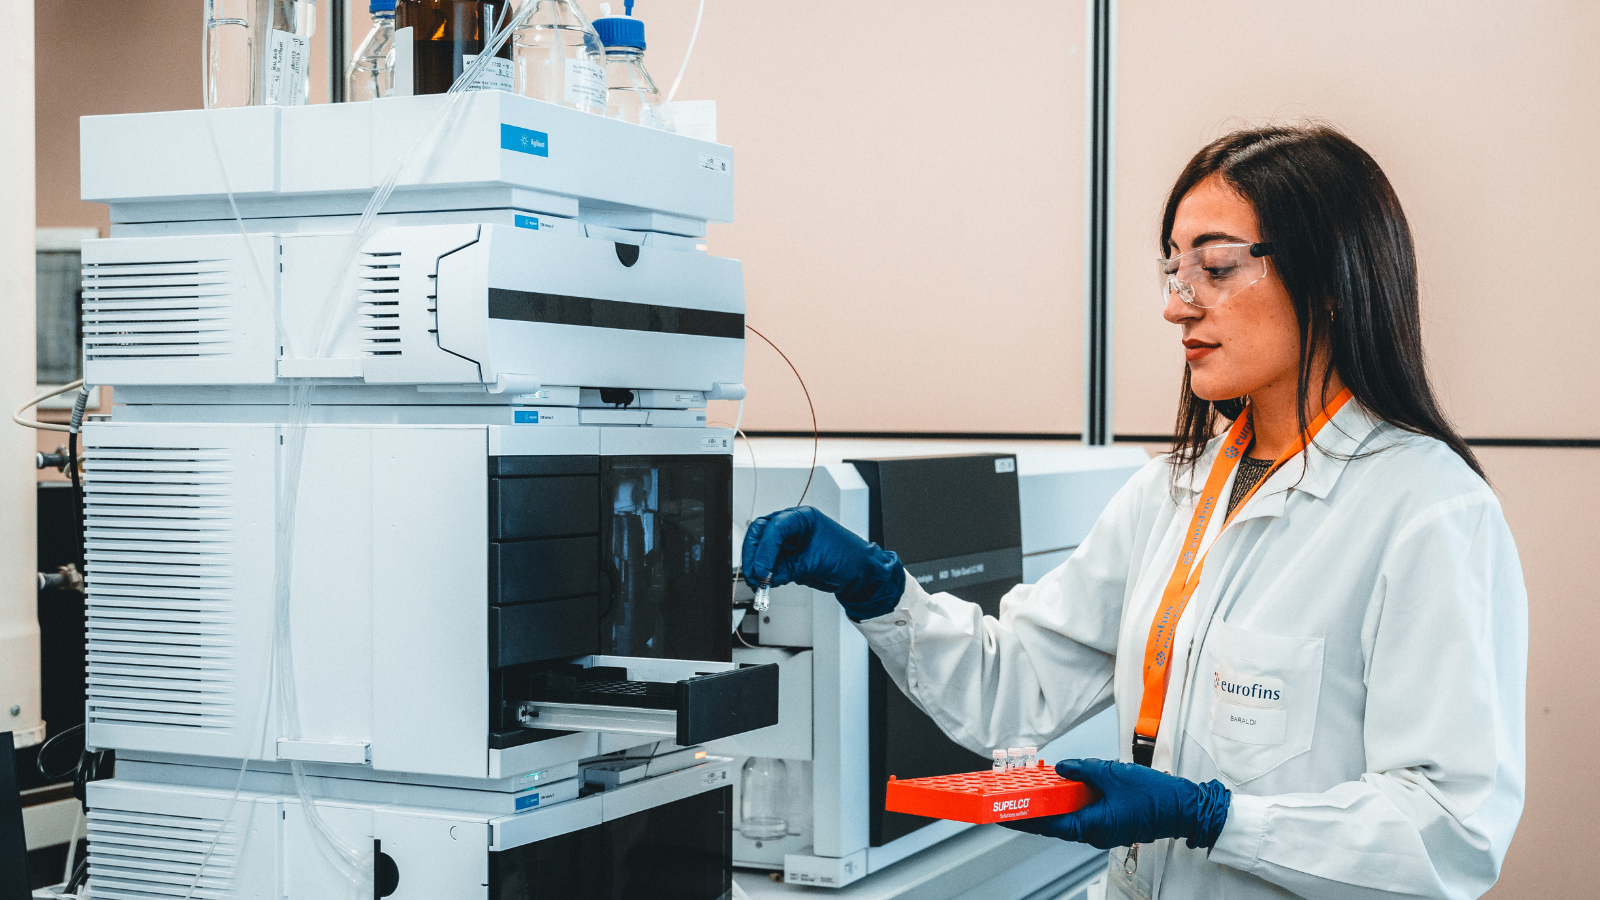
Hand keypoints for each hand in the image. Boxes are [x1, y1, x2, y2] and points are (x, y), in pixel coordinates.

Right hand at [741, 507, 905, 620]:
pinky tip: (766, 584)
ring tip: (758, 583)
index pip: (775, 528)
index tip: (761, 569)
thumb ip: (788, 569)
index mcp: (802, 518)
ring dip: (756, 566)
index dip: (764, 549)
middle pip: (761, 534)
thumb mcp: (816, 562)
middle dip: (754, 555)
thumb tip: (766, 577)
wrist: (858, 572)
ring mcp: (788, 542)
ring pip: (761, 549)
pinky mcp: (787, 557)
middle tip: (753, 575)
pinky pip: (770, 563)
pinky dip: (765, 574)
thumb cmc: (847, 557)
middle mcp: (792, 526)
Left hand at [1000, 759, 1230, 849]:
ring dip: (1054, 804)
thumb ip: (1083, 769)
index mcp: (1091, 826)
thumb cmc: (1154, 797)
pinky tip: (1067, 786)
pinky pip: (1085, 813)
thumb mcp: (1112, 774)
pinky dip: (1072, 802)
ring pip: (1071, 817)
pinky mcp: (1112, 822)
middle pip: (1056, 822)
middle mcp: (1095, 832)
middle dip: (1034, 810)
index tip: (1003, 814)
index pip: (1048, 824)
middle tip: (1014, 797)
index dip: (1024, 819)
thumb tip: (1062, 768)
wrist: (1184, 807)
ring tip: (1036, 788)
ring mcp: (1104, 829)